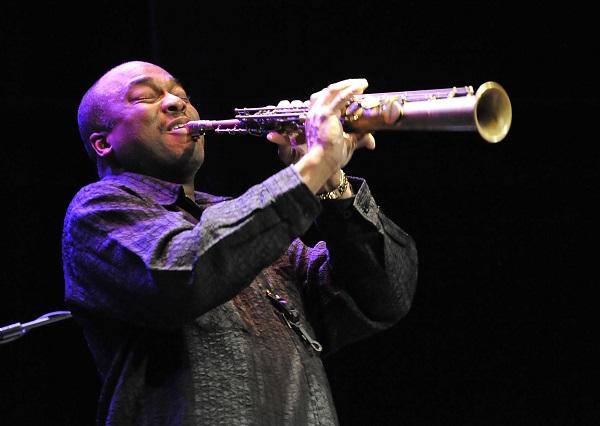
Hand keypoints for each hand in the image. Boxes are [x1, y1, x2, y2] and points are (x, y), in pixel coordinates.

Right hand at [267, 79, 375, 194]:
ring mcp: (319, 113)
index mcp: (315, 120)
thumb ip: (358, 139)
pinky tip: (361, 87)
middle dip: (344, 85)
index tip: (351, 92)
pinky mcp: (326, 115)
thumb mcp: (346, 145)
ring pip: (333, 90)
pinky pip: (341, 98)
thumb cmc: (330, 158)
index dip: (337, 94)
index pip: (324, 100)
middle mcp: (314, 114)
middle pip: (327, 92)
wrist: (321, 164)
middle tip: (358, 84)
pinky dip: (351, 91)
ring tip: (362, 83)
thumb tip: (371, 141)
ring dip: (348, 84)